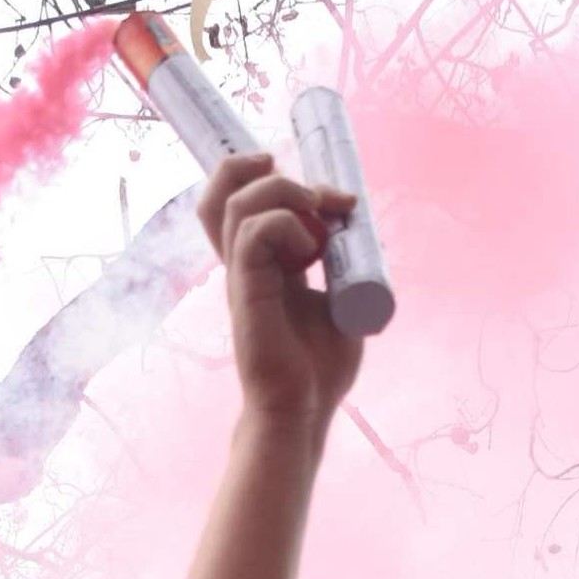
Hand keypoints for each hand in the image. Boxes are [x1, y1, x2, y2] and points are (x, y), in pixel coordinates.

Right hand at [197, 154, 363, 431]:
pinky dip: (286, 225)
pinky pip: (253, 232)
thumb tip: (356, 230)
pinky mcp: (246, 290)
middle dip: (265, 169)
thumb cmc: (318, 369)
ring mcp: (242, 275)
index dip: (279, 178)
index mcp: (264, 264)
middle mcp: (246, 264)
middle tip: (319, 195)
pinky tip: (312, 252)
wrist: (304, 409)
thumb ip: (341, 266)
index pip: (242, 200)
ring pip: (236, 201)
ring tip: (318, 218)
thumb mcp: (341, 302)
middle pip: (222, 190)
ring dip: (284, 192)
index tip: (338, 198)